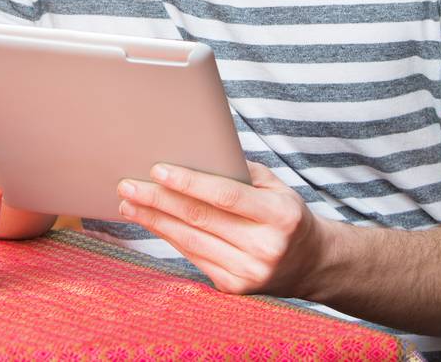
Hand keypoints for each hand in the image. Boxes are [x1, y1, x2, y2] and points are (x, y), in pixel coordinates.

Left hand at [117, 161, 330, 296]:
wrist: (313, 264)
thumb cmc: (286, 215)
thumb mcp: (277, 187)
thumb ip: (240, 171)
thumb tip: (193, 154)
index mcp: (279, 216)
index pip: (225, 196)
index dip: (188, 182)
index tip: (157, 169)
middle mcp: (265, 247)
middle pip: (200, 219)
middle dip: (158, 200)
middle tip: (127, 185)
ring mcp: (249, 272)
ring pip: (190, 241)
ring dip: (154, 221)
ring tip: (129, 203)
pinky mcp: (234, 288)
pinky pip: (193, 257)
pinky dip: (169, 237)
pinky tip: (152, 223)